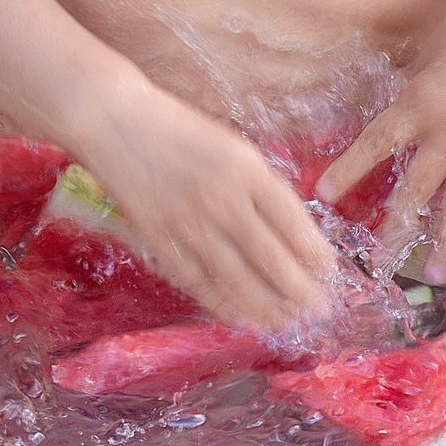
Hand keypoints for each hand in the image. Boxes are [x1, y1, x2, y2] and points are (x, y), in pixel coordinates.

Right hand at [77, 92, 338, 327]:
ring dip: (265, 306)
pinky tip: (239, 317)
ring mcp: (189, 225)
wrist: (116, 122)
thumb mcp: (232, 144)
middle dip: (300, 290)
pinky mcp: (159, 240)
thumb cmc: (178, 127)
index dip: (314, 252)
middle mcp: (223, 201)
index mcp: (247, 170)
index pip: (292, 221)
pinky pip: (196, 281)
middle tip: (320, 311)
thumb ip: (259, 184)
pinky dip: (220, 303)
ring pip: (236, 278)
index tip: (330, 273)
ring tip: (286, 323)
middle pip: (271, 257)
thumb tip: (289, 228)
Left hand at [315, 0, 445, 282]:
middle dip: (398, 229)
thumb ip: (409, 92)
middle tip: (382, 264)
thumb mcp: (424, 53)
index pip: (376, 143)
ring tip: (438, 274)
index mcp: (421, 103)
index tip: (323, 195)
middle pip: (419, 189)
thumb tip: (386, 117)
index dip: (348, 169)